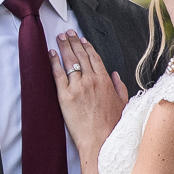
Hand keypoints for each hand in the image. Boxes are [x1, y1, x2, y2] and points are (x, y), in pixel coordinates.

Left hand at [48, 31, 127, 154]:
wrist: (100, 140)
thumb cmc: (112, 125)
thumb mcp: (122, 102)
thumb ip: (119, 86)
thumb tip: (114, 74)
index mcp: (105, 80)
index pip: (94, 58)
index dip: (87, 47)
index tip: (81, 39)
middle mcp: (91, 80)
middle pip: (81, 56)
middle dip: (73, 42)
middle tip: (67, 33)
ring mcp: (77, 87)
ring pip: (69, 62)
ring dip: (63, 47)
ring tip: (59, 38)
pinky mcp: (65, 96)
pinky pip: (58, 75)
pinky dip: (54, 62)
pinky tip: (51, 53)